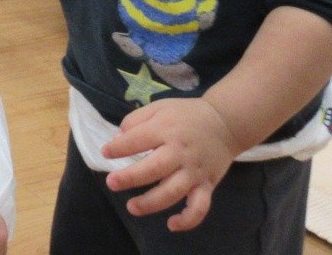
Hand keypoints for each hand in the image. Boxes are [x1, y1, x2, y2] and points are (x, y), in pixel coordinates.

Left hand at [101, 97, 241, 231]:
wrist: (225, 123)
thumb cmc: (186, 115)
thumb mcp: (158, 107)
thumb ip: (135, 120)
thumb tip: (117, 139)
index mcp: (166, 129)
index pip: (137, 140)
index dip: (118, 148)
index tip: (106, 153)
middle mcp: (180, 152)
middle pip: (153, 169)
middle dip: (130, 178)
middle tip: (111, 183)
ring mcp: (195, 171)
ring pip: (173, 192)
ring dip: (151, 203)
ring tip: (131, 207)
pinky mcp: (207, 185)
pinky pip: (200, 207)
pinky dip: (188, 220)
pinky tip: (171, 224)